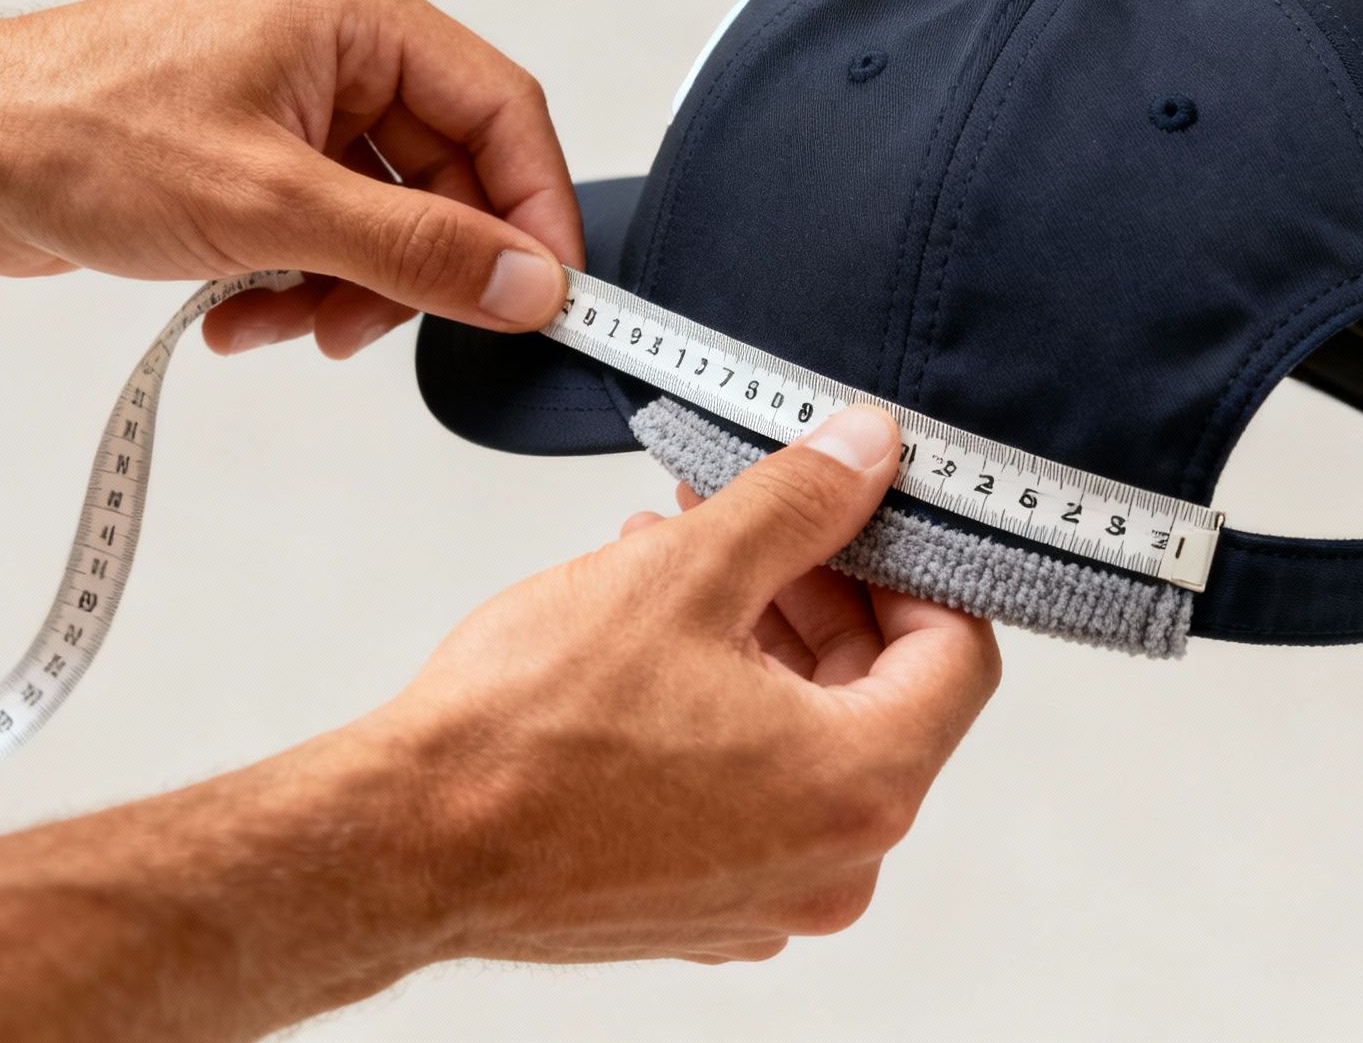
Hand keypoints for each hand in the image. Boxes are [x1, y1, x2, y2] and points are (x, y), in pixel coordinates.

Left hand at [0, 0, 580, 356]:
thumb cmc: (73, 132)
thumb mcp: (274, 208)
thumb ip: (418, 252)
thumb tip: (524, 285)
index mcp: (356, 16)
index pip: (503, 111)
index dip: (535, 213)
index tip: (546, 297)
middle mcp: (333, 51)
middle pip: (447, 178)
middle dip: (413, 270)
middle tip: (378, 327)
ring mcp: (292, 105)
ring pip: (388, 220)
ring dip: (349, 291)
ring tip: (286, 322)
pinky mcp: (256, 157)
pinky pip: (329, 235)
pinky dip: (301, 287)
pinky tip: (244, 312)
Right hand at [310, 405, 1000, 969]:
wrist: (403, 843)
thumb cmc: (524, 733)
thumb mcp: (684, 576)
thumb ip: (800, 505)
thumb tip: (868, 454)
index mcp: (858, 786)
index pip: (959, 656)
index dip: (916, 564)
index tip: (862, 515)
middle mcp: (833, 866)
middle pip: (884, 698)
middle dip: (821, 592)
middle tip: (755, 523)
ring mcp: (767, 898)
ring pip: (810, 743)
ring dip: (763, 644)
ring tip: (676, 565)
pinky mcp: (702, 907)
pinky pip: (754, 796)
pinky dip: (724, 717)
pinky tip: (651, 650)